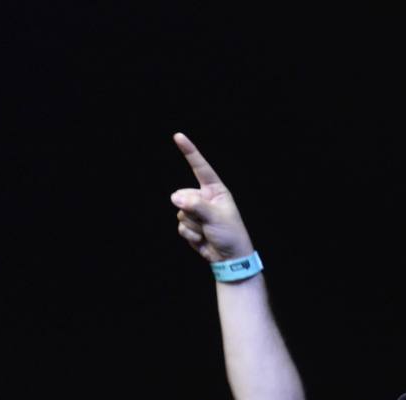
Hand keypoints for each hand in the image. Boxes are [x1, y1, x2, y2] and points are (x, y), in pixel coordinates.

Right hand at [170, 133, 254, 261]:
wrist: (229, 258)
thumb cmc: (230, 234)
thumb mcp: (216, 218)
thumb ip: (196, 206)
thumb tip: (175, 198)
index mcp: (215, 191)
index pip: (200, 168)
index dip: (189, 152)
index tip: (178, 136)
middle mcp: (204, 198)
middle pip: (182, 195)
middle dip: (192, 211)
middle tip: (208, 223)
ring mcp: (195, 211)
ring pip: (180, 212)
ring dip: (192, 225)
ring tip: (207, 232)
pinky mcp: (190, 224)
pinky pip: (180, 226)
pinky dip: (189, 235)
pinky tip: (202, 239)